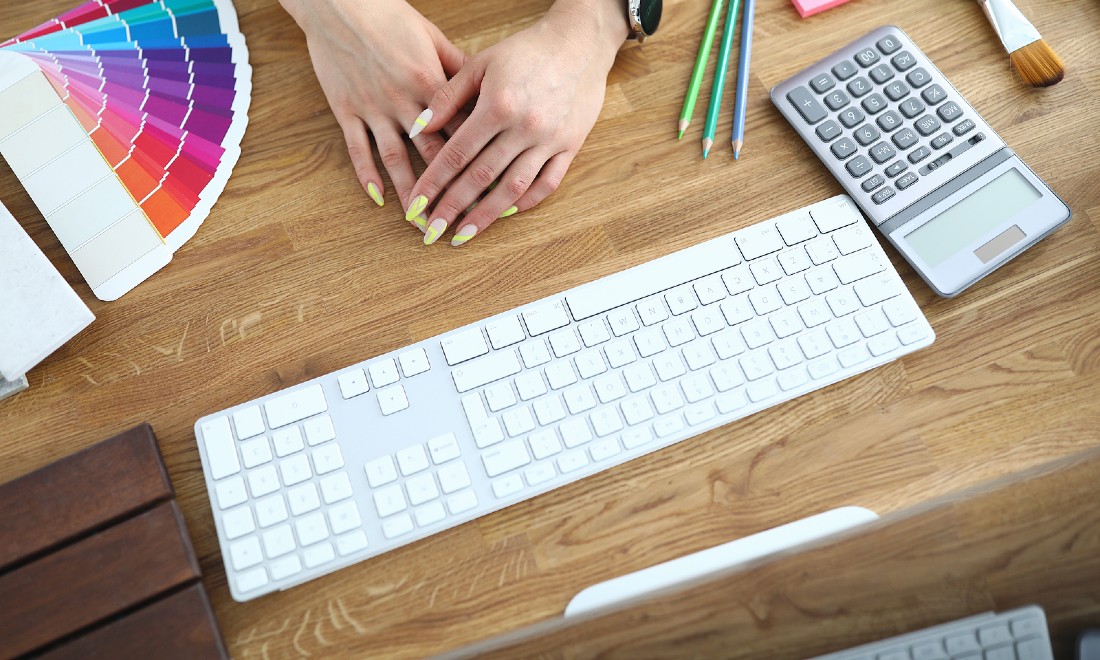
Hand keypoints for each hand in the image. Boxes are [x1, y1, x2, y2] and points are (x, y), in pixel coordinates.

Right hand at [280, 0, 467, 220]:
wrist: (339, 4)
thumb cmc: (390, 16)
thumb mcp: (433, 37)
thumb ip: (459, 69)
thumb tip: (485, 93)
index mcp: (430, 84)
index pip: (461, 130)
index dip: (477, 161)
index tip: (492, 188)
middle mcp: (403, 102)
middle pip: (432, 155)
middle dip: (447, 191)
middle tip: (460, 219)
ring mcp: (373, 108)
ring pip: (394, 160)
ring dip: (409, 194)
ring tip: (420, 223)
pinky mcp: (347, 110)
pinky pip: (358, 149)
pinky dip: (367, 176)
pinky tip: (378, 199)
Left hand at [405, 0, 627, 245]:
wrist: (579, 43)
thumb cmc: (526, 50)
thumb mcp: (481, 63)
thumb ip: (447, 97)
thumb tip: (419, 128)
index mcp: (497, 105)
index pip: (456, 154)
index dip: (433, 183)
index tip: (416, 206)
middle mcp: (523, 127)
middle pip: (480, 178)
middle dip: (452, 208)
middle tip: (431, 233)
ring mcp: (549, 140)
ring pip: (513, 188)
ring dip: (486, 216)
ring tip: (464, 235)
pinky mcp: (570, 146)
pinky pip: (547, 183)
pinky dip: (525, 202)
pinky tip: (505, 213)